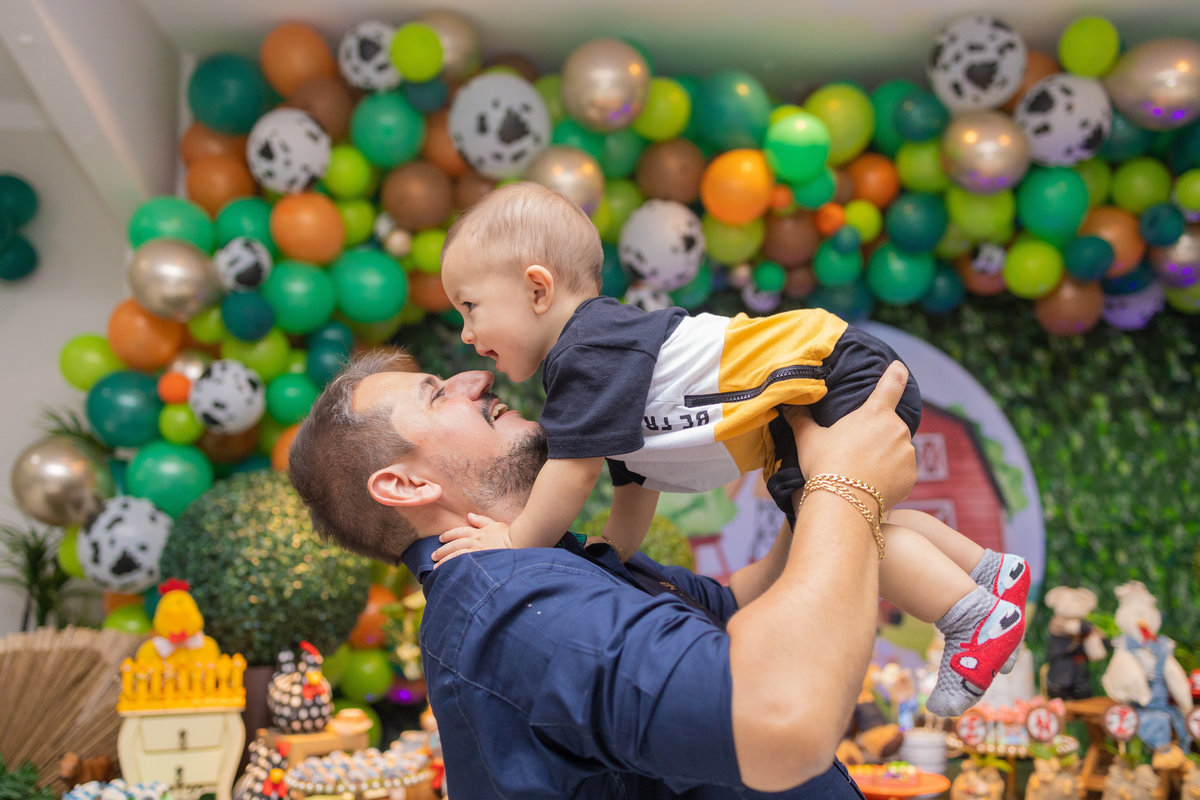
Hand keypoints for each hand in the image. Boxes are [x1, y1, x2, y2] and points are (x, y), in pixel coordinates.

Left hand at [432, 513, 513, 563]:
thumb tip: (469, 515)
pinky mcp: (479, 561)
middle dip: (442, 549)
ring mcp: (476, 551)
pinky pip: (462, 563)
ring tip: (436, 566)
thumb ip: (481, 520)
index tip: (441, 538)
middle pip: (454, 544)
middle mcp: (474, 541)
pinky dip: (453, 566)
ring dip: (444, 559)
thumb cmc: (509, 534)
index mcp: (477, 532)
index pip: (459, 532)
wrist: (519, 542)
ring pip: (455, 555)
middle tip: (433, 555)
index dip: (448, 534)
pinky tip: (446, 571)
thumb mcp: (495, 524)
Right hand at [782, 361, 915, 509]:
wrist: (844, 502)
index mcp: (874, 412)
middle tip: (856, 451)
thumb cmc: (824, 464)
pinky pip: (902, 471)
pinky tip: (872, 484)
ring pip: (897, 449)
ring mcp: (907, 452)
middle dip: (878, 434)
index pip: (891, 385)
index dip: (896, 374)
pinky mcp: (911, 476)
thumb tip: (786, 405)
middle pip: (890, 425)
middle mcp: (897, 428)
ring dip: (885, 455)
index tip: (900, 367)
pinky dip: (891, 475)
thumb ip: (800, 419)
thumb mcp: (808, 439)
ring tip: (862, 471)